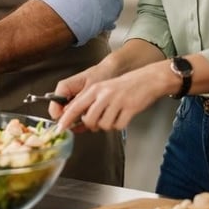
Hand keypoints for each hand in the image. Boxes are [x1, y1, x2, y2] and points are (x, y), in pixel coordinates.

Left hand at [55, 61, 174, 131]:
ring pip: (104, 125)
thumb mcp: (104, 89)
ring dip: (108, 124)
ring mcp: (117, 102)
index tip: (60, 129)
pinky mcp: (129, 109)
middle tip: (100, 121)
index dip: (66, 119)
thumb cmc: (125, 86)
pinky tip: (123, 116)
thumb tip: (80, 119)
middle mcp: (104, 95)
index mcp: (95, 89)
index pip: (76, 106)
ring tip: (115, 115)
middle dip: (93, 125)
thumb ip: (91, 102)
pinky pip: (118, 126)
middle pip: (89, 120)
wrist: (148, 79)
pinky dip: (120, 125)